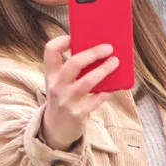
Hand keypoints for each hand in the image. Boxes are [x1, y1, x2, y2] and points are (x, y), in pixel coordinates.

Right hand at [41, 35, 118, 150]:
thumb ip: (72, 69)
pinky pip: (97, 99)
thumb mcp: (60, 82)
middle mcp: (56, 86)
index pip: (50, 51)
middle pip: (74, 64)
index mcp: (50, 74)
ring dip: (104, 70)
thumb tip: (98, 51)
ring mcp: (67, 100)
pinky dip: (107, 91)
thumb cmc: (63, 97)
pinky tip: (116, 86)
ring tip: (115, 62)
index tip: (74, 36)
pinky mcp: (78, 113)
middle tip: (108, 48)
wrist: (56, 128)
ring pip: (88, 81)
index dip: (61, 40)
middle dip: (93, 54)